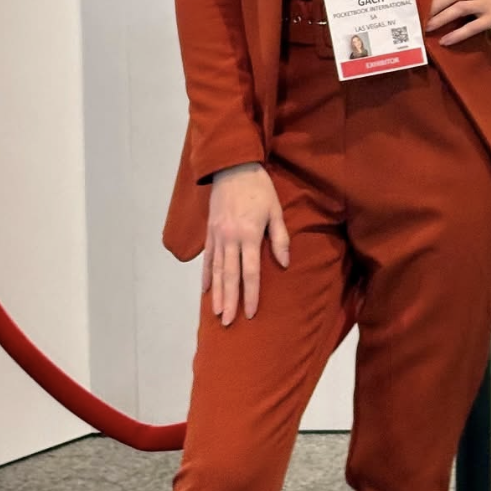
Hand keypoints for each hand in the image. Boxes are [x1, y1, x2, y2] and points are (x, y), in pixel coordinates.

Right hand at [203, 162, 289, 324]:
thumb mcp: (275, 210)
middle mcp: (231, 238)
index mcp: (249, 234)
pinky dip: (207, 275)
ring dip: (217, 293)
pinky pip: (208, 258)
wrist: (233, 167)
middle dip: (230, 301)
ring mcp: (218, 236)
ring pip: (217, 270)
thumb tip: (284, 263)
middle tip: (228, 323)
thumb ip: (280, 237)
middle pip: (230, 276)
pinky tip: (206, 291)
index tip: (250, 313)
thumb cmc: (259, 188)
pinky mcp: (210, 231)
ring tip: (216, 313)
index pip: (250, 271)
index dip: (251, 294)